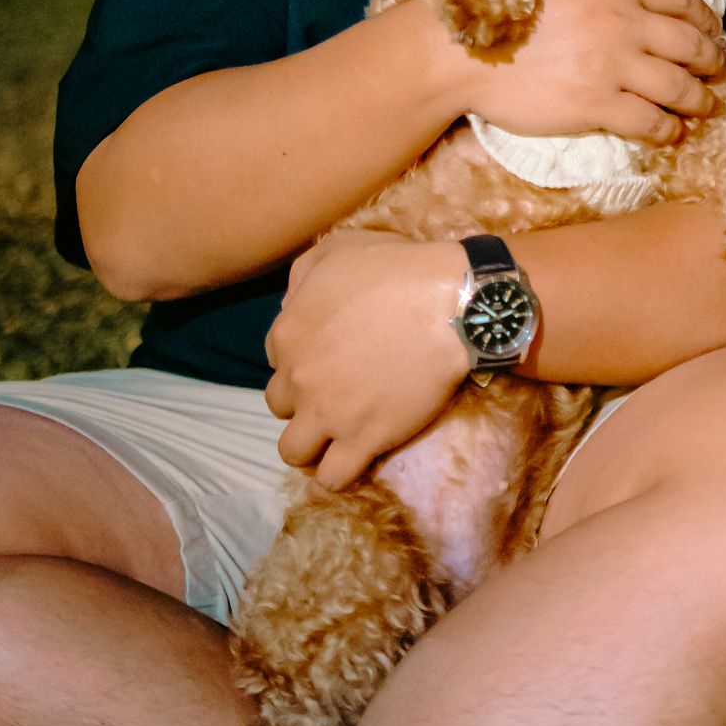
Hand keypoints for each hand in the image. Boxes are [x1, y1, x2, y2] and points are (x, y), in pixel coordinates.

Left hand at [265, 228, 467, 486]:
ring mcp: (329, 414)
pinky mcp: (363, 440)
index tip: (328, 354)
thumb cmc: (399, 268)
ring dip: (311, 443)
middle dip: (302, 399)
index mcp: (289, 333)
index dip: (301, 356)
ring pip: (294, 452)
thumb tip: (291, 304)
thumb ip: (302, 275)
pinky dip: (337, 472)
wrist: (450, 305)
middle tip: (336, 390)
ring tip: (336, 433)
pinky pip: (332, 477)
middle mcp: (299, 379)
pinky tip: (353, 457)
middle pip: (280, 406)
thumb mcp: (339, 248)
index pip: (275, 358)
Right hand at [453, 0, 725, 143]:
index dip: (703, 16)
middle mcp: (623, 21)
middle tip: (724, 68)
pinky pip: (647, 120)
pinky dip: (668, 129)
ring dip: (700, 98)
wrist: (458, 45)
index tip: (715, 29)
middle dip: (713, 58)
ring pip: (676, 85)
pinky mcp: (595, 105)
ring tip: (709, 106)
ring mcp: (612, 66)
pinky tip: (674, 133)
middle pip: (688, 43)